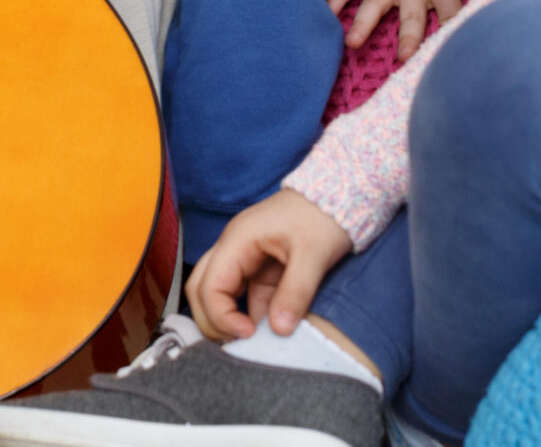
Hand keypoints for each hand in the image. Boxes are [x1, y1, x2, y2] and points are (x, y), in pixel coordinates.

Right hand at [186, 190, 353, 341]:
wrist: (339, 195)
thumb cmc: (323, 215)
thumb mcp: (313, 255)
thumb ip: (295, 293)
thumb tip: (279, 330)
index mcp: (238, 239)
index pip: (208, 285)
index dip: (221, 315)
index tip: (248, 335)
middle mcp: (233, 248)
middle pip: (201, 289)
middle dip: (213, 321)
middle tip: (239, 345)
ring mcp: (245, 258)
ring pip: (219, 293)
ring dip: (229, 320)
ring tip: (253, 345)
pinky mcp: (261, 269)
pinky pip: (246, 297)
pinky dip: (251, 316)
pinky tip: (269, 333)